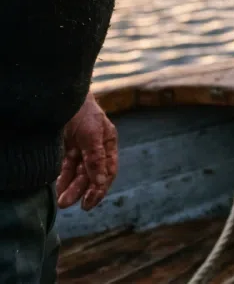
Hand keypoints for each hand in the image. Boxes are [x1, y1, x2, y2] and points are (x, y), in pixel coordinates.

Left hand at [56, 93, 117, 210]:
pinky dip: (62, 178)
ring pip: (76, 174)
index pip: (108, 172)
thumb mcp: (92, 134)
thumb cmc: (83, 112)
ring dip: (70, 188)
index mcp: (108, 144)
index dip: (100, 188)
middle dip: (80, 191)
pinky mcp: (65, 148)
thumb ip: (96, 158)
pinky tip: (57, 188)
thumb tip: (101, 181)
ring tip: (61, 201)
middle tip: (67, 204)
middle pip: (90, 175)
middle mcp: (95, 148)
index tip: (89, 202)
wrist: (60, 97)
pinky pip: (65, 168)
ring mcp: (79, 148)